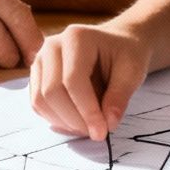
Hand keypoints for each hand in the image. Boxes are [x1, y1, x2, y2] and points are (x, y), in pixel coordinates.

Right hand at [31, 23, 149, 139]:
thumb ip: (119, 97)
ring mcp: (40, 60)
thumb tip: (108, 124)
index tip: (102, 132)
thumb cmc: (126, 53)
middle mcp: (52, 46)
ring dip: (64, 122)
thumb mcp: (132, 71)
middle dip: (74, 120)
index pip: (73, 80)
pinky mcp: (37, 76)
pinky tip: (77, 121)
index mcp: (76, 37)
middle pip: (51, 92)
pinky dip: (56, 119)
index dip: (86, 110)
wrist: (117, 44)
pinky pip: (38, 104)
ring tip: (89, 127)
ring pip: (40, 101)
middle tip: (97, 133)